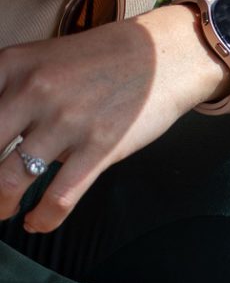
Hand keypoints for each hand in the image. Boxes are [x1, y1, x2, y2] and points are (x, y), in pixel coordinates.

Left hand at [0, 10, 229, 232]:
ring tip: (1, 212)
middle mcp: (32, 91)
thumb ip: (13, 90)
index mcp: (11, 65)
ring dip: (1, 203)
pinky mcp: (100, 148)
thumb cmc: (102, 61)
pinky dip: (43, 218)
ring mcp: (66, 121)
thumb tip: (3, 140)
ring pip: (13, 177)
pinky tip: (35, 224)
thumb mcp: (42, 59)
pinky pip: (60, 195)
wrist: (160, 58)